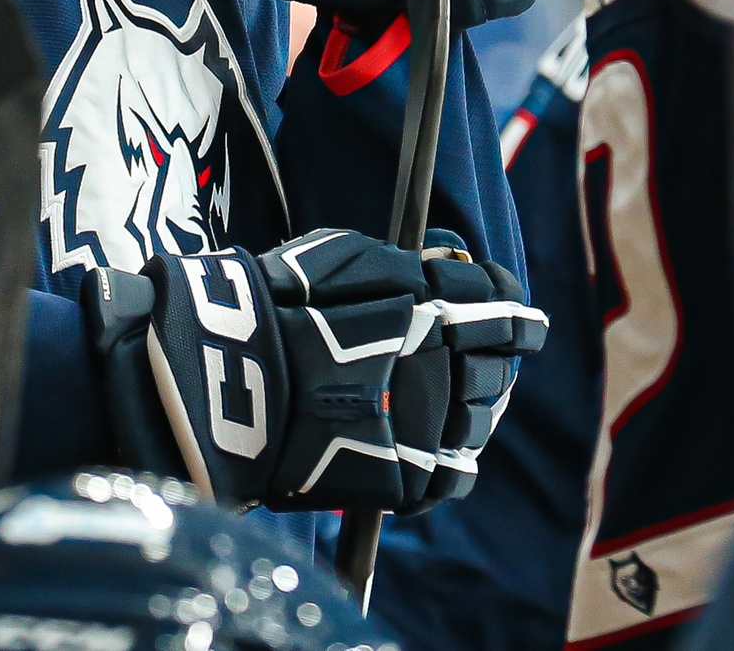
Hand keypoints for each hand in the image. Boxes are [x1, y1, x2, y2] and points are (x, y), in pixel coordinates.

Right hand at [83, 227, 546, 513]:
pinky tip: (435, 447)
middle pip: (498, 365)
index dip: (506, 303)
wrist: (226, 377)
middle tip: (478, 356)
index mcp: (437, 307)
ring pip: (481, 420)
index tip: (507, 307)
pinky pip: (454, 475)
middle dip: (493, 358)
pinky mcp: (405, 478)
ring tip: (450, 402)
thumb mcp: (347, 255)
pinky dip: (449, 461)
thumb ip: (408, 265)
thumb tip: (455, 268)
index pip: (500, 304)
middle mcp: (445, 367)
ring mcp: (428, 426)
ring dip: (474, 407)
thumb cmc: (281, 304)